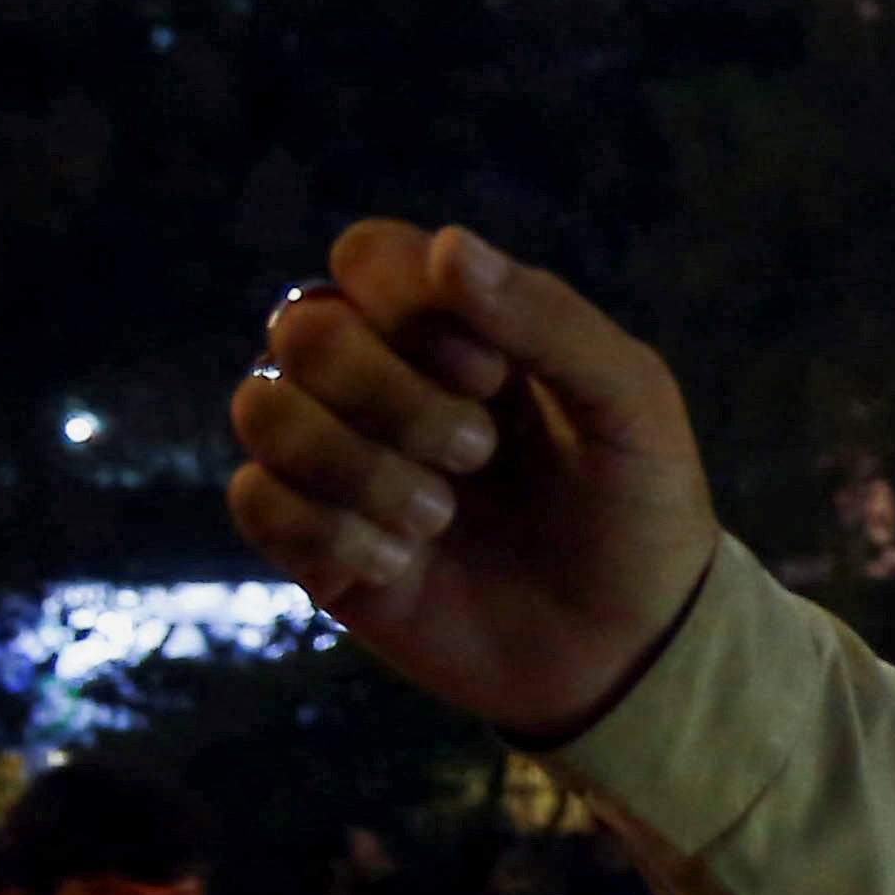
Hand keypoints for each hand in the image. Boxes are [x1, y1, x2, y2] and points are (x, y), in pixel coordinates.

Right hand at [226, 222, 719, 743]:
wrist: (631, 646)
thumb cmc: (637, 510)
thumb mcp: (629, 404)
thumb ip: (550, 319)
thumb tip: (450, 249)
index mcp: (451, 327)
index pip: (367, 256)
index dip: (411, 305)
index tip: (494, 375)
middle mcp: (377, 378)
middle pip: (303, 328)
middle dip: (393, 397)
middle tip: (480, 455)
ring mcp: (338, 457)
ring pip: (263, 409)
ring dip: (359, 467)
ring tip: (440, 519)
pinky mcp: (313, 540)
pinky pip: (256, 501)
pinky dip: (332, 534)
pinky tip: (403, 566)